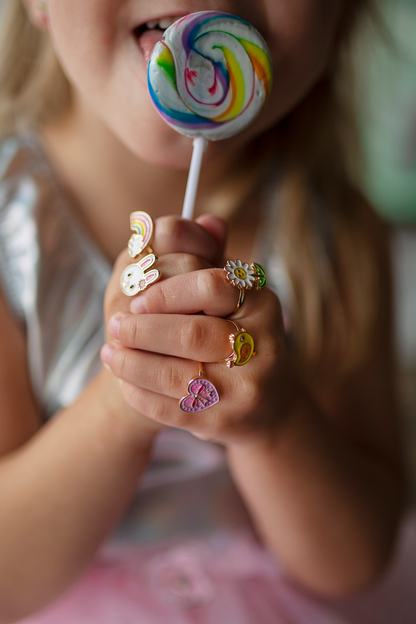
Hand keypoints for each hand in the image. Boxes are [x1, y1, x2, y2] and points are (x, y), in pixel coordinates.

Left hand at [102, 266, 287, 446]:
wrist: (266, 404)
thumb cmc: (238, 338)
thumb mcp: (231, 296)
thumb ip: (208, 259)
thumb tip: (188, 221)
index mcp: (262, 303)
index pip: (210, 286)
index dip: (166, 291)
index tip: (137, 298)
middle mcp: (263, 346)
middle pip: (190, 333)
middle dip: (142, 331)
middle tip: (114, 327)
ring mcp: (247, 388)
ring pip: (175, 375)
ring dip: (131, 364)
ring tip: (110, 353)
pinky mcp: (226, 421)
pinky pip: (171, 409)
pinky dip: (140, 394)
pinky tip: (125, 381)